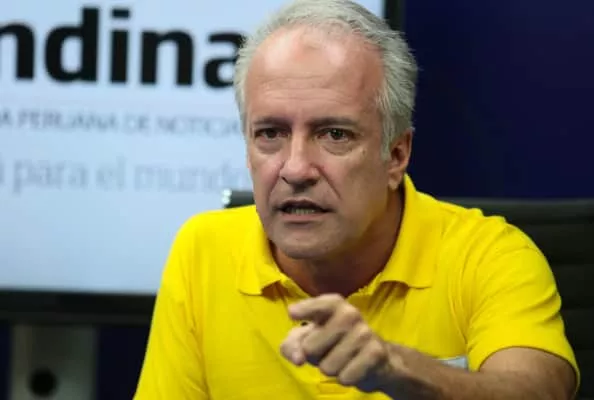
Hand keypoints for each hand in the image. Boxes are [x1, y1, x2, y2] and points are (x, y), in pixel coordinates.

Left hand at [280, 294, 401, 393]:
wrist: (374, 359)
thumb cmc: (332, 342)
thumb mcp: (308, 339)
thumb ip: (292, 345)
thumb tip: (298, 358)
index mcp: (333, 305)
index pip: (319, 305)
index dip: (306, 309)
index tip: (292, 313)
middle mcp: (350, 314)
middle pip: (310, 347)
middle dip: (313, 356)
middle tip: (327, 350)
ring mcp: (365, 332)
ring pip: (327, 366)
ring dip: (330, 368)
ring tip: (341, 359)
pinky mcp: (376, 353)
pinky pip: (345, 377)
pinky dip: (345, 378)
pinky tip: (353, 368)